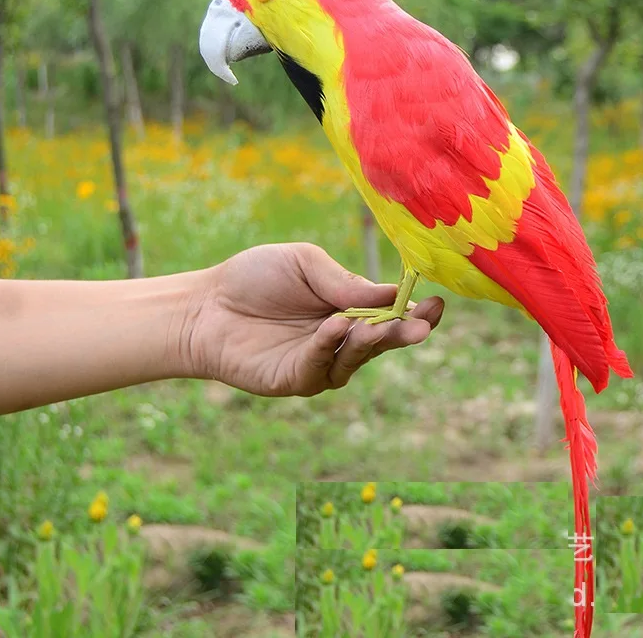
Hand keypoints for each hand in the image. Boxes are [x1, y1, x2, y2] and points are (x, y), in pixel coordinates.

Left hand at [184, 243, 444, 396]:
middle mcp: (341, 338)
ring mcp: (320, 362)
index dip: (416, 310)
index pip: (391, 312)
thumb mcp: (306, 264)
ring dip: (370, 342)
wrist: (205, 304)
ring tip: (378, 325)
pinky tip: (335, 327)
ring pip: (356, 358)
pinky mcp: (295, 379)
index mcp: (349, 307)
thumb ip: (345, 282)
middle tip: (423, 325)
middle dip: (404, 333)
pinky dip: (329, 348)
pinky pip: (321, 367)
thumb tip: (393, 294)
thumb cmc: (255, 277)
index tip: (438, 302)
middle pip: (382, 341)